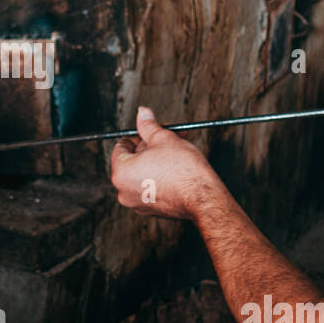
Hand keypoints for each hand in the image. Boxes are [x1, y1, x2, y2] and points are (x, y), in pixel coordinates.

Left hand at [109, 106, 223, 219]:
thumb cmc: (183, 172)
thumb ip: (148, 125)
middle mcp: (124, 190)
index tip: (151, 130)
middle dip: (152, 145)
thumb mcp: (164, 138)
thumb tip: (142, 113)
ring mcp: (138, 202)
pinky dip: (160, 176)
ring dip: (158, 159)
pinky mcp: (152, 209)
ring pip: (144, 173)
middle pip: (134, 159)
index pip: (122, 145)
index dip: (139, 134)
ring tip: (177, 148)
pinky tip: (177, 167)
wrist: (203, 198)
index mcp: (121, 172)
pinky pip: (151, 186)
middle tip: (168, 135)